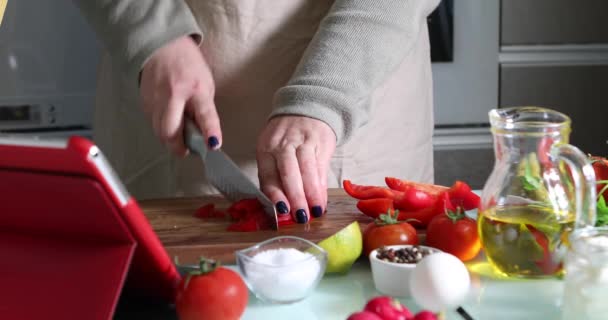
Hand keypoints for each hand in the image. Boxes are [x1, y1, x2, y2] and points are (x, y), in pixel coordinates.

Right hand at [140, 35, 220, 155]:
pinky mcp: (144, 103)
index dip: (209, 132)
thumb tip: (204, 136)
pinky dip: (162, 128)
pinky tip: (170, 121)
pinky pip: (153, 124)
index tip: (213, 145)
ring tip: (180, 136)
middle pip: (170, 131)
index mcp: (195, 88)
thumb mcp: (205, 84)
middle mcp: (172, 95)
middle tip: (187, 149)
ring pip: (159, 132)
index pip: (204, 114)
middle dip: (178, 146)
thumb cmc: (188, 66)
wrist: (161, 45)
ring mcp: (155, 99)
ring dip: (170, 140)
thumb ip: (204, 109)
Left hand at [257, 116, 336, 222]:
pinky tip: (322, 199)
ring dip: (311, 193)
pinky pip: (320, 166)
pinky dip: (321, 185)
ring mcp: (302, 141)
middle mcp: (282, 144)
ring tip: (315, 210)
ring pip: (306, 170)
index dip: (275, 194)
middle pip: (288, 172)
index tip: (282, 211)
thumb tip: (282, 210)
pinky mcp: (320, 142)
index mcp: (266, 148)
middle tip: (300, 216)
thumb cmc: (287, 138)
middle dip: (295, 196)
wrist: (307, 109)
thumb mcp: (274, 152)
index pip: (268, 174)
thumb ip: (276, 178)